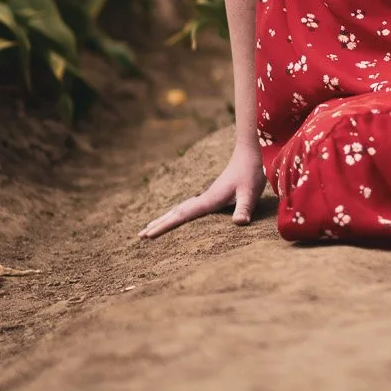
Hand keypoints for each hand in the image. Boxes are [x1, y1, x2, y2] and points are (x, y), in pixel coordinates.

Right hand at [139, 140, 265, 239]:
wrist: (248, 154)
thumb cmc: (250, 173)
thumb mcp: (250, 192)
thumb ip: (244, 207)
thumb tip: (239, 223)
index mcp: (208, 200)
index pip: (182, 216)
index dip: (165, 226)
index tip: (148, 234)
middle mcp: (203, 198)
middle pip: (176, 213)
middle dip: (158, 224)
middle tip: (140, 236)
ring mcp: (206, 196)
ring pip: (180, 209)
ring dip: (165, 219)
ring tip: (150, 228)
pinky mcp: (211, 196)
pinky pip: (189, 208)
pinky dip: (177, 214)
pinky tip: (177, 216)